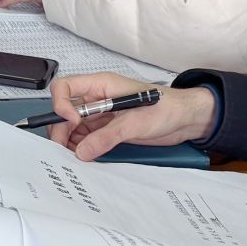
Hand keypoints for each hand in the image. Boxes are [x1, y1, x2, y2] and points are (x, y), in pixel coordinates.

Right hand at [45, 74, 216, 159]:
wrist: (186, 120)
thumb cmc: (167, 109)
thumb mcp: (136, 122)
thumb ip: (108, 137)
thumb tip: (82, 152)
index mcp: (101, 86)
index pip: (66, 87)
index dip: (60, 104)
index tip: (70, 122)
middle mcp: (97, 99)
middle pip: (65, 111)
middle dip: (61, 130)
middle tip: (64, 151)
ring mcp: (101, 115)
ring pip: (73, 127)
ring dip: (70, 142)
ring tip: (74, 159)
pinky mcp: (108, 129)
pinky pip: (87, 138)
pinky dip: (82, 148)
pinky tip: (84, 158)